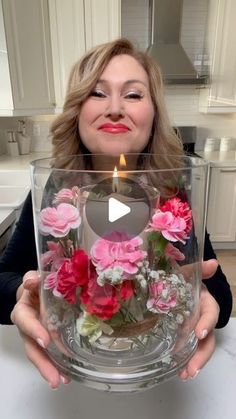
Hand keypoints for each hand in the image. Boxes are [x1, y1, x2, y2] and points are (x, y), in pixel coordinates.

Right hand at [11, 271, 69, 388]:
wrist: (36, 290)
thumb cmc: (35, 285)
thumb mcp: (32, 278)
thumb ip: (32, 279)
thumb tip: (32, 280)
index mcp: (23, 312)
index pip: (26, 322)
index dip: (34, 331)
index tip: (45, 341)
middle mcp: (27, 328)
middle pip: (32, 348)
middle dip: (43, 364)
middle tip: (54, 378)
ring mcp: (36, 337)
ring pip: (41, 355)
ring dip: (51, 369)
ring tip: (64, 381)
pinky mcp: (47, 340)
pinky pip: (51, 354)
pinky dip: (58, 365)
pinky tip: (68, 375)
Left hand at [178, 259, 219, 379]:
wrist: (173, 285)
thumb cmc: (182, 279)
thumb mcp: (186, 272)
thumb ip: (198, 268)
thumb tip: (214, 262)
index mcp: (205, 301)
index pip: (211, 312)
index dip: (207, 323)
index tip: (199, 333)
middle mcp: (203, 318)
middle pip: (208, 338)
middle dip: (202, 353)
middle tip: (193, 368)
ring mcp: (195, 328)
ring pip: (201, 347)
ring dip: (195, 362)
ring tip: (185, 375)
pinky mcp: (186, 336)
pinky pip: (189, 350)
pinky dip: (186, 362)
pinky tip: (179, 373)